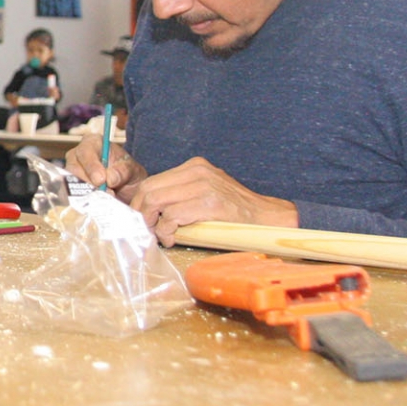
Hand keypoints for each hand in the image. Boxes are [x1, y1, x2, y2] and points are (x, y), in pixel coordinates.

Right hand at [66, 132, 145, 195]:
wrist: (128, 188)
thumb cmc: (128, 173)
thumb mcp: (133, 170)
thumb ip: (123, 171)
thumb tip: (110, 178)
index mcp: (93, 142)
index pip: (86, 151)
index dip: (92, 166)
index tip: (101, 180)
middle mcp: (78, 154)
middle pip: (74, 168)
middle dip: (88, 183)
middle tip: (104, 194)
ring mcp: (72, 171)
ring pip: (71, 183)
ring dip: (86, 193)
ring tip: (103, 200)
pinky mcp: (71, 186)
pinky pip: (72, 194)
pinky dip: (83, 201)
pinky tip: (96, 204)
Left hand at [127, 157, 297, 246]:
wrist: (267, 217)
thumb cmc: (234, 212)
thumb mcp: (205, 193)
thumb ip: (180, 196)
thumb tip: (149, 212)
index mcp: (194, 167)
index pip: (152, 181)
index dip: (140, 203)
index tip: (140, 220)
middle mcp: (197, 171)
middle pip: (149, 190)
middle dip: (141, 213)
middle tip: (147, 230)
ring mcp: (204, 185)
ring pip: (157, 201)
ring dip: (153, 224)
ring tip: (162, 236)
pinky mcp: (210, 203)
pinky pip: (172, 216)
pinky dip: (167, 231)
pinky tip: (173, 239)